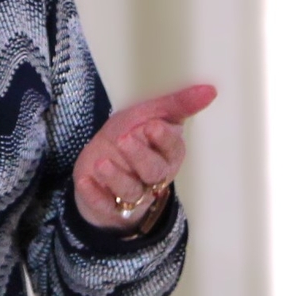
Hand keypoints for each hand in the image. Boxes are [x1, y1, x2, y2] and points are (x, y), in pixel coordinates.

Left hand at [72, 83, 216, 234]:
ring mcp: (132, 193)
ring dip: (116, 178)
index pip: (172, 150)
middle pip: (154, 172)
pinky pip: (104, 204)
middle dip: (140, 157)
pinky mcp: (109, 205)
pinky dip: (94, 194)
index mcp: (167, 154)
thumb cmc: (130, 136)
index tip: (152, 126)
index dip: (164, 140)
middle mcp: (153, 176)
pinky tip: (85, 182)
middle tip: (124, 139)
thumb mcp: (149, 115)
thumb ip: (177, 104)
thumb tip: (210, 90)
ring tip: (101, 163)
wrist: (100, 164)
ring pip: (130, 191)